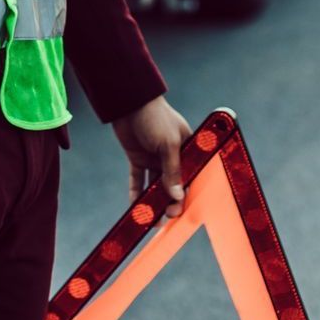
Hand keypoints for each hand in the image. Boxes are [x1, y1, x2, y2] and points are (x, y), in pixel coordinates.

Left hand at [111, 96, 191, 218]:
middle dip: (170, 202)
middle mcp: (172, 157)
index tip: (183, 210)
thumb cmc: (155, 118)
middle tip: (165, 217)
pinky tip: (134, 207)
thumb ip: (172, 170)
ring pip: (155, 185)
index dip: (188, 194)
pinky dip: (136, 193)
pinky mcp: (137, 159)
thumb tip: (177, 195)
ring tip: (149, 217)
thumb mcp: (168, 144)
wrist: (129, 102)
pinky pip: (138, 180)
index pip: (191, 177)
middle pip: (173, 185)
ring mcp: (154, 159)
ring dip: (153, 201)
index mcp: (187, 150)